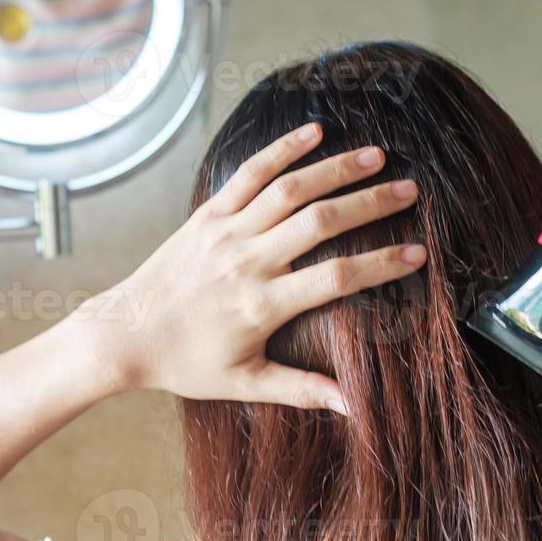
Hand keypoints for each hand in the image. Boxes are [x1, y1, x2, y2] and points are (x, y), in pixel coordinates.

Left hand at [77, 122, 426, 411]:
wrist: (124, 334)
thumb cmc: (186, 363)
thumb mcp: (245, 383)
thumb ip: (302, 389)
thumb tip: (353, 408)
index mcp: (262, 305)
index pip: (337, 278)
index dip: (381, 264)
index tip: (417, 254)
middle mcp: (247, 262)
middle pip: (321, 223)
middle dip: (371, 203)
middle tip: (411, 191)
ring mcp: (226, 233)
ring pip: (289, 190)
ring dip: (335, 169)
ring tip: (377, 155)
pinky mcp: (206, 215)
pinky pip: (249, 174)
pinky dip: (281, 150)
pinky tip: (313, 132)